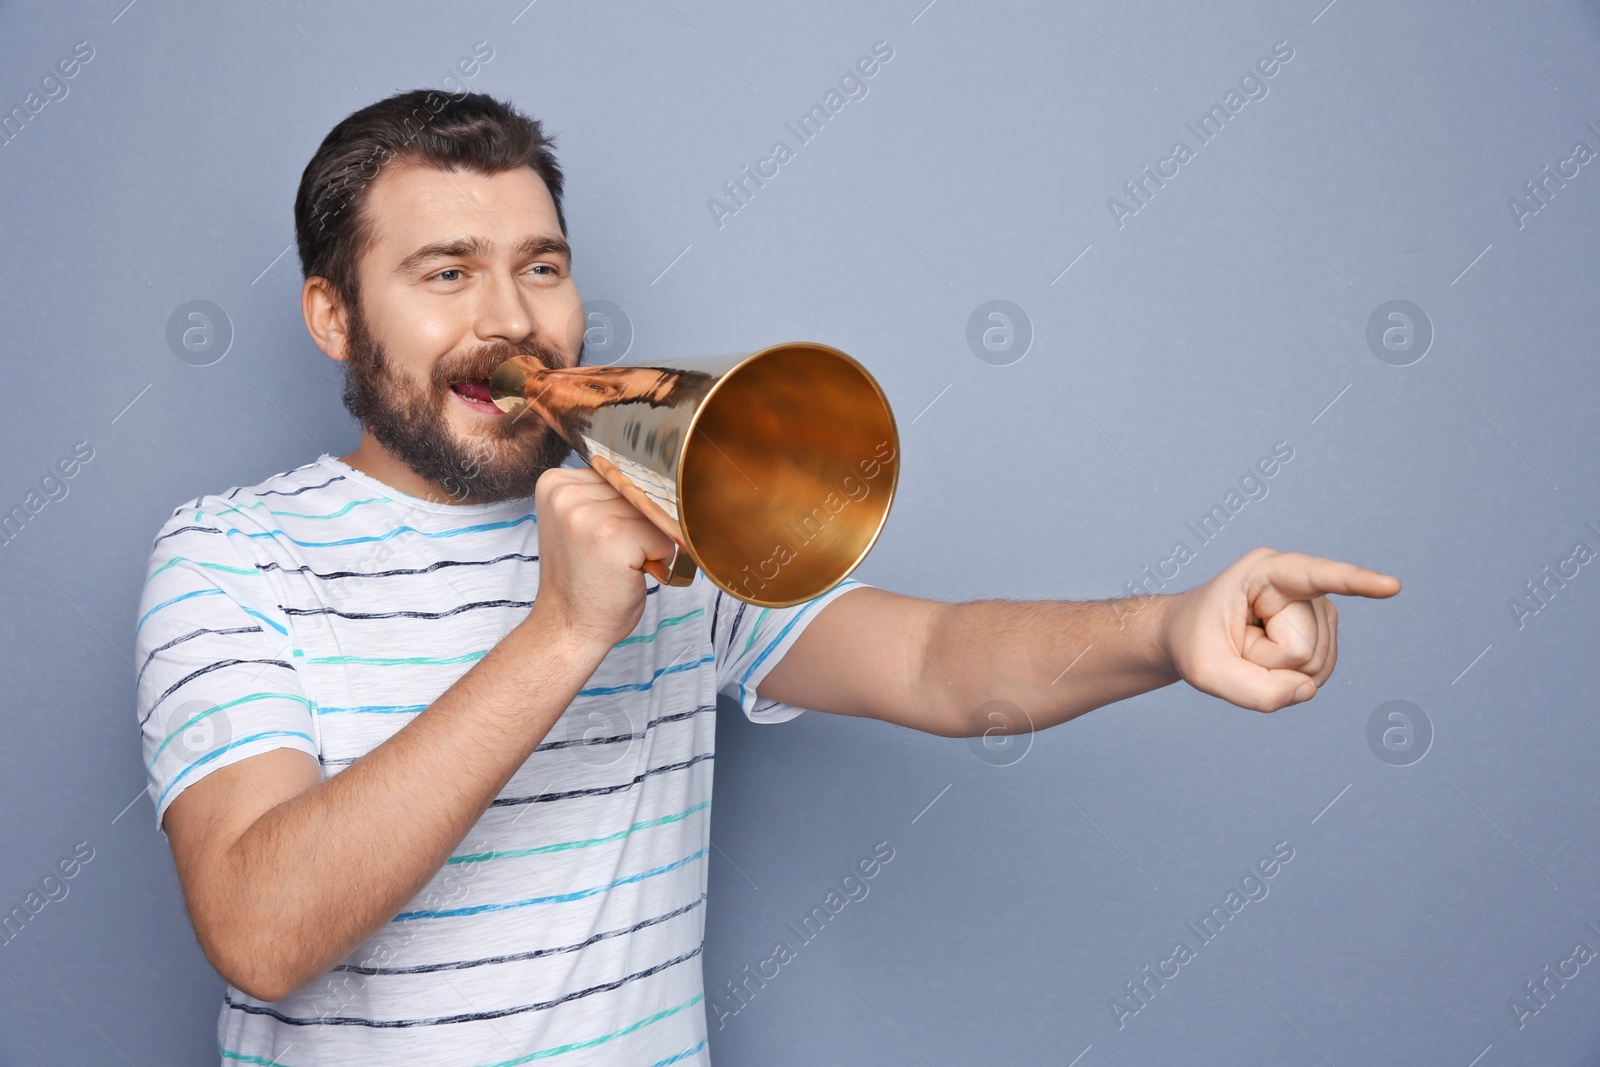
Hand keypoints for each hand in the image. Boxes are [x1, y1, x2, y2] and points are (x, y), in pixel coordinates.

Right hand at [523, 467, 679, 652]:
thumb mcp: (581, 524)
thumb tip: (655, 478)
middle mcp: (567, 493)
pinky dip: (658, 559)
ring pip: (651, 514)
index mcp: (554, 483)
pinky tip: (629, 574)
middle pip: (636, 491)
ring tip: (618, 565)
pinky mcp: (613, 535)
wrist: (568, 628)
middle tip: (608, 557)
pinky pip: (662, 537)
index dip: (621, 509)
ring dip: (648, 543)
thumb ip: (603, 496)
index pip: (617, 474)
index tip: (598, 538)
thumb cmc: (582, 580)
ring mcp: (588, 514)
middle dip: (636, 525)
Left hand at [1161, 547, 1400, 712]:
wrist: (1189, 637)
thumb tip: (1307, 690)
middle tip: (1235, 644)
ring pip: (1314, 665)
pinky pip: (1317, 675)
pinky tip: (1267, 662)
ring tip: (1249, 648)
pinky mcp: (1322, 633)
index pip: (1315, 576)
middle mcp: (1299, 584)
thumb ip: (1254, 692)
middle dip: (1265, 662)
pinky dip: (1288, 681)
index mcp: (1264, 571)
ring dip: (1275, 672)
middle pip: (1304, 648)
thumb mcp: (1204, 672)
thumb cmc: (1192, 642)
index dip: (1355, 582)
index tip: (1391, 586)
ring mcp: (1316, 608)